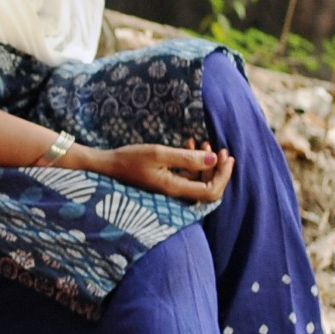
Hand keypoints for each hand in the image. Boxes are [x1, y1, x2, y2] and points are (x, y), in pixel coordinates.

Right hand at [99, 142, 232, 201]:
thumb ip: (187, 158)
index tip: (226, 156)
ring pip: (199, 180)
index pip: (211, 191)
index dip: (223, 176)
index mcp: (175, 188)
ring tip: (204, 141)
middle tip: (222, 149)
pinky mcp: (166, 182)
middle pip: (208, 188)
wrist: (108, 165)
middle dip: (218, 169)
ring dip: (206, 163)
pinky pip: (187, 175)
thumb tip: (214, 159)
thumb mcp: (159, 153)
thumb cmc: (130, 158)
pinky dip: (193, 162)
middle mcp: (176, 192)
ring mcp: (171, 188)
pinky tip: (190, 144)